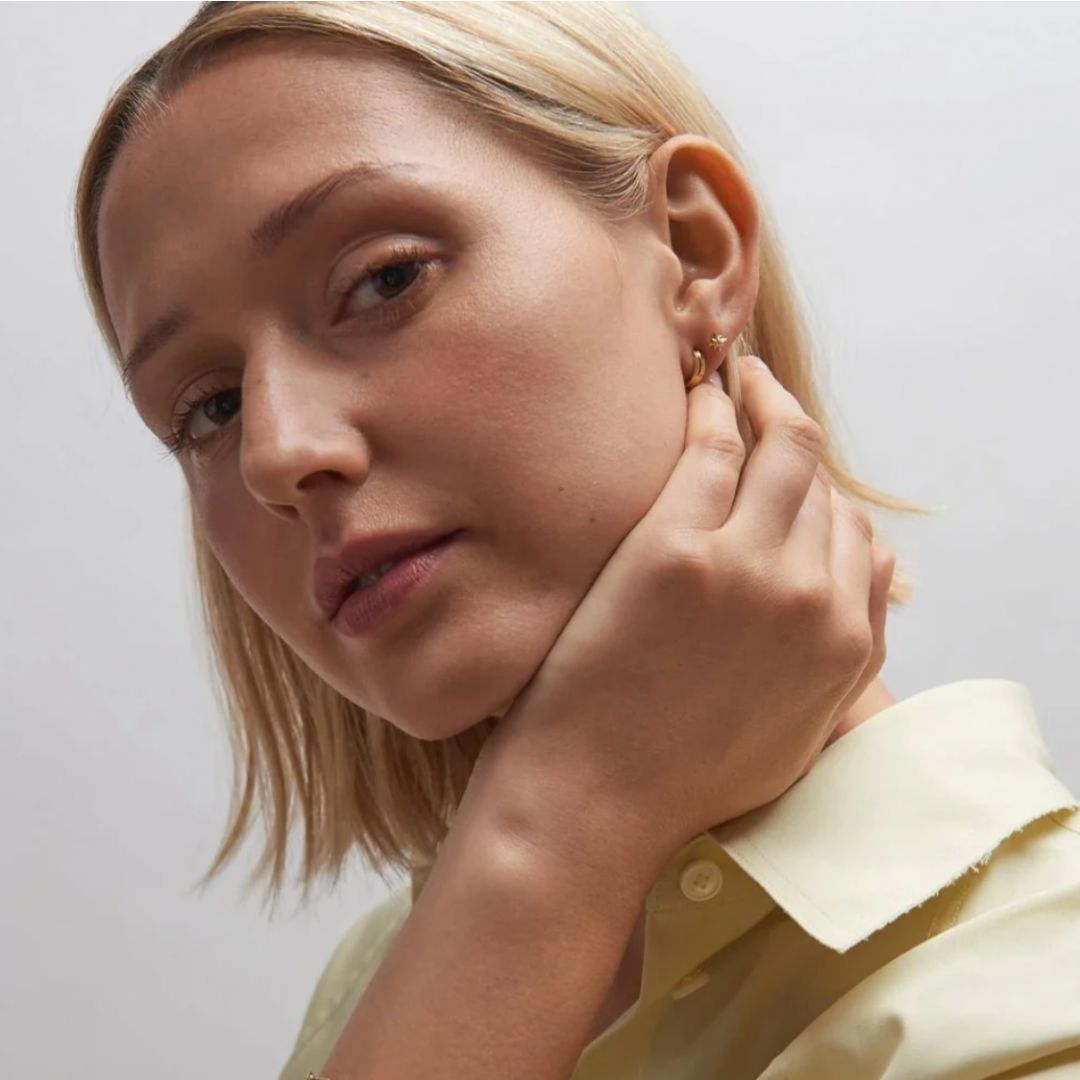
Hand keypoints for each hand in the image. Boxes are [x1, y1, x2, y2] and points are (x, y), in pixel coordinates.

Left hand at [468, 353, 896, 863]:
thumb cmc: (686, 772)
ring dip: (764, 397)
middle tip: (766, 391)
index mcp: (843, 640)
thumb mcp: (804, 725)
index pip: (854, 531)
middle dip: (797, 428)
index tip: (790, 464)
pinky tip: (697, 391)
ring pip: (781, 450)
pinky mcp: (677, 549)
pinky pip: (711, 447)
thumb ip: (857, 647)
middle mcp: (809, 595)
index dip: (822, 490)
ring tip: (737, 375)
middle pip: (822, 482)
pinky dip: (712, 408)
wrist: (598, 802)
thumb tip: (886, 566)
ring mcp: (746, 568)